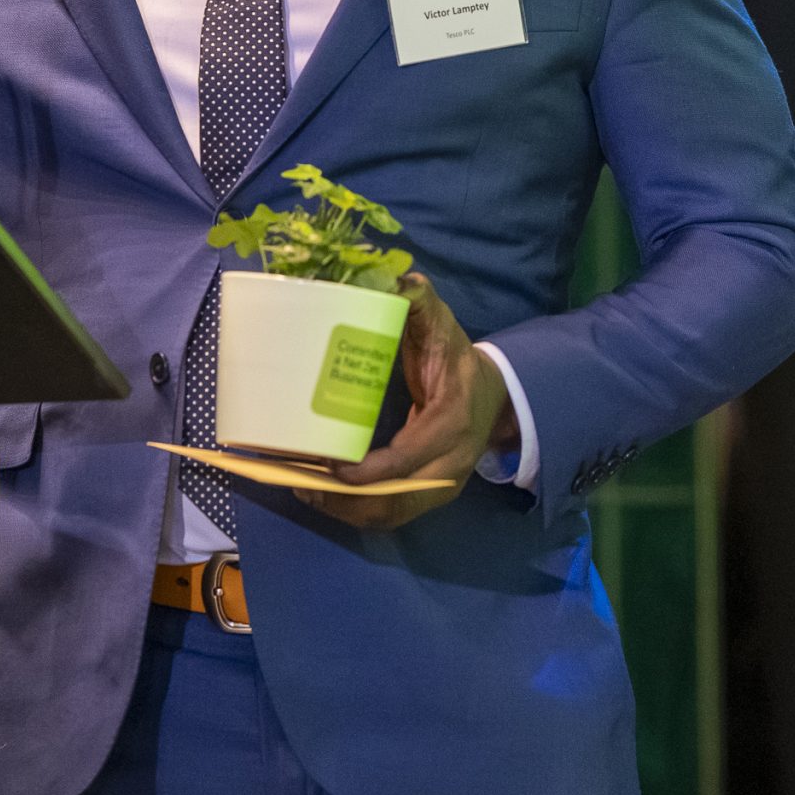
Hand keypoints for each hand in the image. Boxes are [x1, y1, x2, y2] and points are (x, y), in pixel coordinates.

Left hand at [291, 272, 515, 531]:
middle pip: (396, 499)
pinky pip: (392, 515)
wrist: (493, 395)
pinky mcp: (430, 496)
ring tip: (303, 490)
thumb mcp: (442, 325)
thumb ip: (420, 303)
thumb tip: (398, 279)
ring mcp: (442, 486)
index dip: (370, 470)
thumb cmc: (456, 357)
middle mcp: (450, 463)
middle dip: (346, 499)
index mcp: (452, 421)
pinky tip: (324, 497)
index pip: (409, 458)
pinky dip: (356, 512)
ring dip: (346, 511)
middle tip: (300, 481)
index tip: (331, 466)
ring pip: (391, 514)